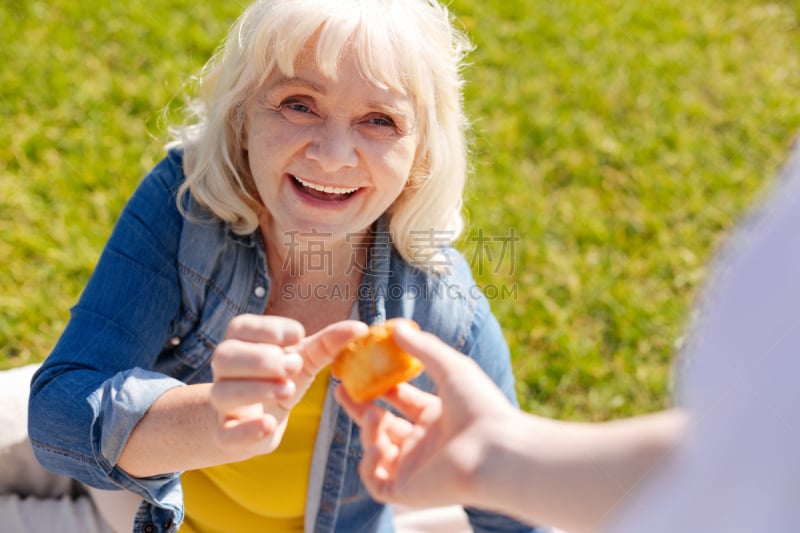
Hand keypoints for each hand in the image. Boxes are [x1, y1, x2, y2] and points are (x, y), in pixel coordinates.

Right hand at [211, 315, 366, 458]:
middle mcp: (225, 371)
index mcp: (242, 343)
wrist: (257, 420)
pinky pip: (226, 433)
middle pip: (225, 356)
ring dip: (257, 389)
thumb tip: (361, 328)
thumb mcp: (305, 359)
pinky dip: (248, 429)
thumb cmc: (280, 379)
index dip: (267, 329)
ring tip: (287, 390)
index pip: (241, 327)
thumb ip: (329, 342)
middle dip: (261, 359)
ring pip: (223, 392)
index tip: (298, 336)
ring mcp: (222, 404)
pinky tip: (270, 425)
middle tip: (293, 367)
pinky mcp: (226, 435)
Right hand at [335, 321, 517, 507]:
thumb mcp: (450, 368)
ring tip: (372, 415)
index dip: (381, 387)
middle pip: (383, 426)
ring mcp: (416, 469)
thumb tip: (396, 326)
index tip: (363, 369)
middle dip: (360, 408)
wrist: (496, 452)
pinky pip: (376, 482)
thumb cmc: (481, 408)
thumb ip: (422, 348)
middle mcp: (426, 444)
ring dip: (367, 432)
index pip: (402, 400)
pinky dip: (370, 462)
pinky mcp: (408, 492)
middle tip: (340, 389)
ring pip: (377, 451)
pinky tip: (380, 446)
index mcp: (439, 417)